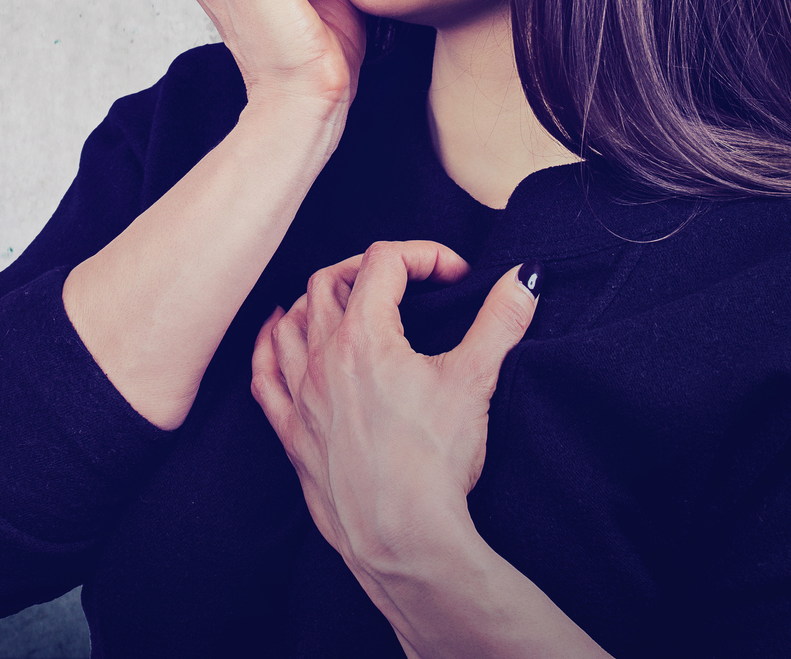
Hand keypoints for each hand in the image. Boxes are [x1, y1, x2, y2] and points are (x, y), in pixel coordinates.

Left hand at [250, 241, 539, 574]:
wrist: (402, 537)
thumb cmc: (435, 462)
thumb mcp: (475, 381)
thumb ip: (500, 321)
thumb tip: (527, 276)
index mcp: (364, 336)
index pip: (383, 262)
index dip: (422, 254)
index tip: (454, 275)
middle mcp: (322, 358)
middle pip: (327, 282)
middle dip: (365, 268)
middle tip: (401, 280)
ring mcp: (301, 396)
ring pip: (290, 323)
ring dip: (315, 301)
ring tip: (341, 298)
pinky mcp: (291, 433)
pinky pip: (263, 377)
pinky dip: (267, 346)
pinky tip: (274, 335)